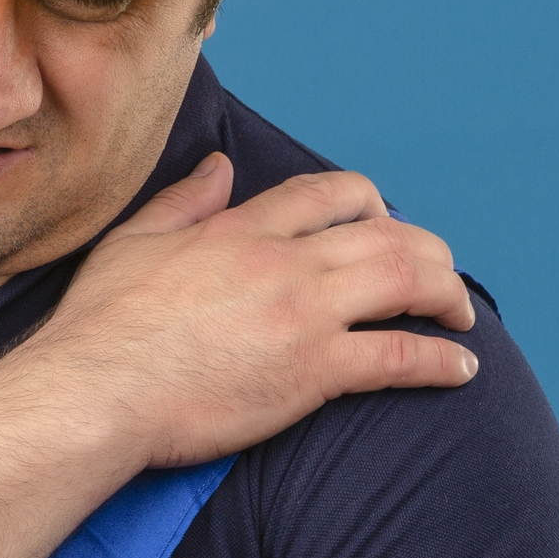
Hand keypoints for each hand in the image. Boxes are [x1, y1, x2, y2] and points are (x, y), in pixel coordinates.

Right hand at [17, 154, 477, 472]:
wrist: (97, 392)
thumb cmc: (102, 325)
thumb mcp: (136, 241)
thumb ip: (186, 200)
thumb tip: (222, 165)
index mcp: (242, 229)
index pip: (328, 194)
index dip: (368, 203)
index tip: (382, 222)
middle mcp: (284, 262)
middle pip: (385, 234)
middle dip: (426, 250)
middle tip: (439, 275)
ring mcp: (304, 314)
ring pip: (405, 281)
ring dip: (446, 294)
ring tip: (461, 314)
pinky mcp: (314, 372)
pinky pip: (399, 356)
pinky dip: (441, 361)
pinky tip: (462, 369)